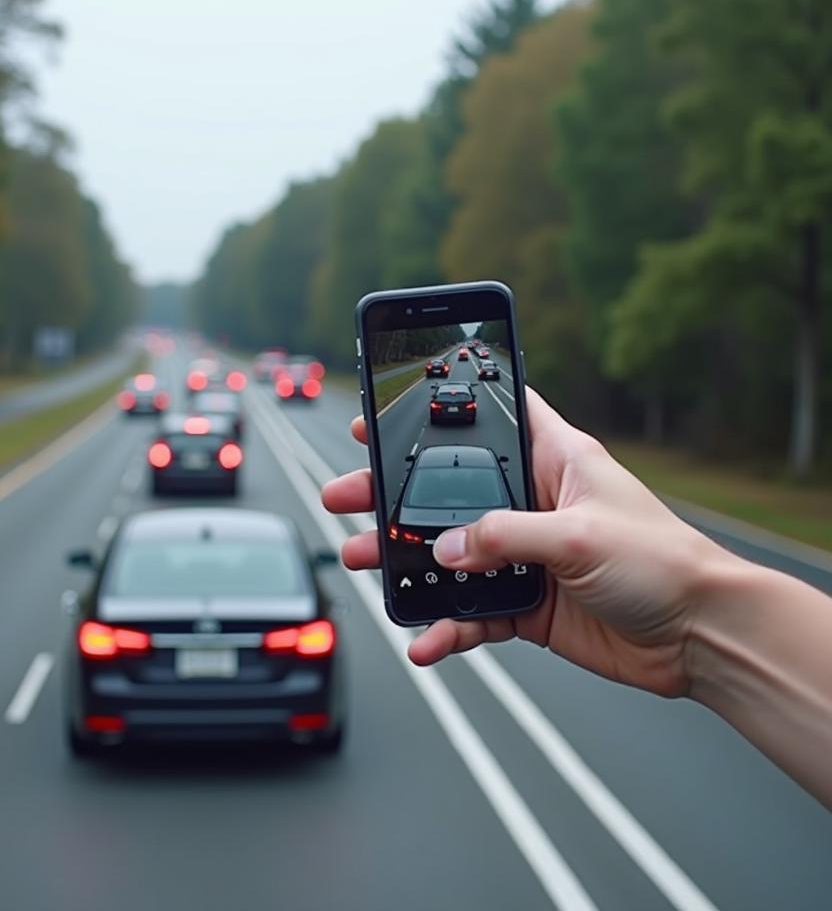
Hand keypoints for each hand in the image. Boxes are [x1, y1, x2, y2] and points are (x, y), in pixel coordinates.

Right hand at [321, 389, 736, 697]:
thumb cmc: (664, 562)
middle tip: (346, 495)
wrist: (699, 636)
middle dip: (393, 493)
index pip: (489, 416)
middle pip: (448, 490)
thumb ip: (505, 535)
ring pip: (449, 553)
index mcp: (553, 461)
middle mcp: (533, 504)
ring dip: (405, 562)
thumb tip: (445, 548)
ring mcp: (526, 555)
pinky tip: (425, 640)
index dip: (439, 406)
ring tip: (363, 562)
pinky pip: (472, 612)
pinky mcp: (527, 603)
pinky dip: (446, 626)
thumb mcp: (579, 534)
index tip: (385, 411)